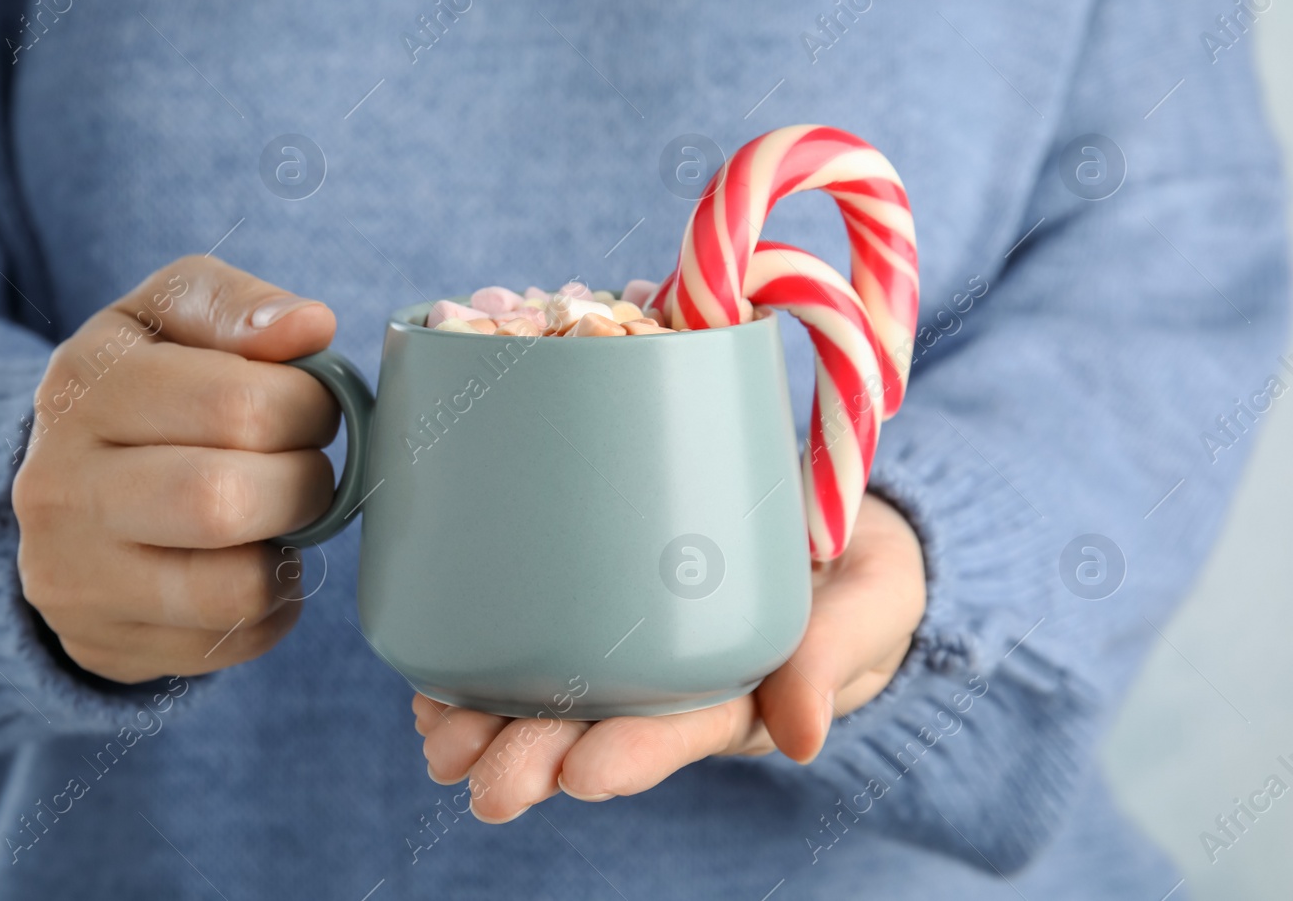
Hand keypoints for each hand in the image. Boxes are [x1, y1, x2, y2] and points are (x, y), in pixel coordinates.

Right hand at [13, 256, 339, 682]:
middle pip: (226, 501)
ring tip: (279, 516)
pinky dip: (271, 601)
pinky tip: (247, 561)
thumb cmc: (142, 387)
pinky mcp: (103, 644)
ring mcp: (73, 577)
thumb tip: (310, 325)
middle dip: (303, 482)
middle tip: (304, 466)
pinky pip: (234, 638)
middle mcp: (58, 485)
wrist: (62, 490)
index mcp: (82, 384)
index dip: (308, 406)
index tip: (310, 405)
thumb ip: (237, 305)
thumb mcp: (169, 316)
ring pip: (232, 587)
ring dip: (289, 549)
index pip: (236, 404)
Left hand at [412, 493, 925, 821]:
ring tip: (438, 743)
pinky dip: (481, 668)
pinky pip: (536, 642)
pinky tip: (430, 690)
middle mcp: (674, 682)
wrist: (836, 516)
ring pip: (553, 696)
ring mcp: (633, 648)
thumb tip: (802, 737)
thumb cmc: (860, 566)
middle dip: (537, 758)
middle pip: (599, 727)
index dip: (632, 753)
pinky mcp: (601, 602)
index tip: (583, 774)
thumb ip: (835, 654)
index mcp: (739, 690)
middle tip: (487, 785)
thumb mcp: (872, 602)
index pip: (681, 728)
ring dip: (491, 726)